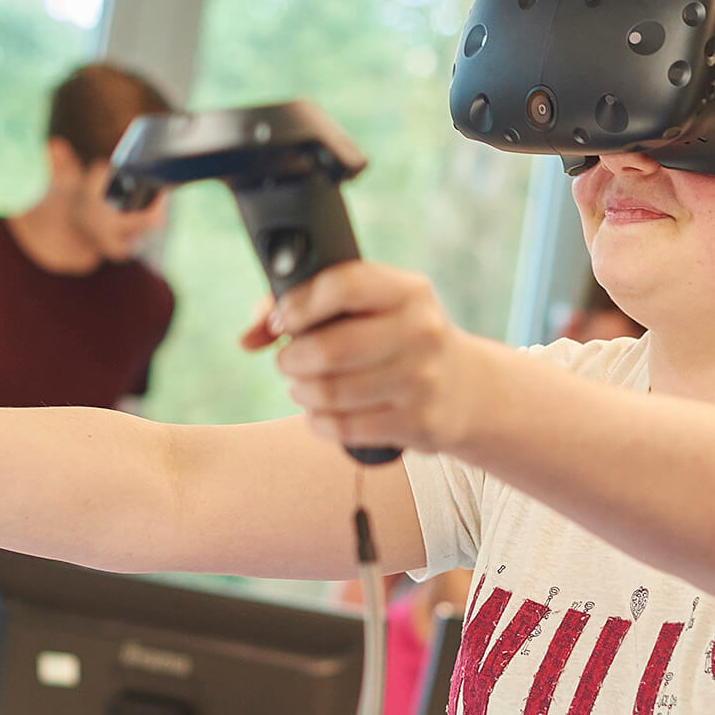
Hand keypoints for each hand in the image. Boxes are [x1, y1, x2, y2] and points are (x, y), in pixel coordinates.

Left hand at [241, 261, 481, 452]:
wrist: (465, 389)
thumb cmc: (396, 338)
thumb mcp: (369, 307)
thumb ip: (304, 305)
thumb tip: (249, 337)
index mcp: (408, 290)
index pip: (342, 285)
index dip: (299, 304)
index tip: (284, 320)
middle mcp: (422, 330)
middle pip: (329, 348)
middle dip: (292, 359)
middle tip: (288, 362)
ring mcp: (424, 379)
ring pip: (330, 392)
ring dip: (301, 392)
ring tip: (303, 387)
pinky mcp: (420, 423)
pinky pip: (345, 428)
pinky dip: (318, 423)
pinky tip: (320, 414)